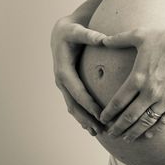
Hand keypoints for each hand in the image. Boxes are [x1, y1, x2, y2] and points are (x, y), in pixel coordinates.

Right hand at [51, 16, 105, 135]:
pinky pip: (75, 105)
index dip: (89, 104)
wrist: (61, 33)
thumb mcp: (78, 31)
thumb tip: (103, 39)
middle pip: (74, 105)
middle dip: (87, 118)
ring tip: (98, 133)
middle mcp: (62, 81)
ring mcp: (64, 86)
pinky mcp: (69, 87)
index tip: (101, 115)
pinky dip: (83, 116)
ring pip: (73, 108)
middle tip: (101, 130)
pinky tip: (93, 126)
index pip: (78, 91)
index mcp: (64, 71)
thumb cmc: (71, 31)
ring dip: (84, 121)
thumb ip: (90, 36)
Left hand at [100, 22, 164, 141]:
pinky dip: (155, 130)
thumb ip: (119, 39)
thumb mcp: (141, 35)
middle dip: (118, 127)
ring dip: (134, 132)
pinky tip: (148, 134)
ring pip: (145, 122)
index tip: (103, 119)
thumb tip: (102, 40)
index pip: (118, 102)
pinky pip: (164, 121)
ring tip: (127, 138)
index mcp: (137, 77)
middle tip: (111, 134)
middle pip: (129, 116)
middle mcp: (149, 92)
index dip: (109, 113)